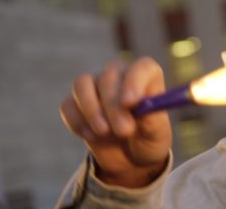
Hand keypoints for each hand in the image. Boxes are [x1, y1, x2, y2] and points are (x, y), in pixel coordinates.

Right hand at [60, 57, 171, 187]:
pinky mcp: (76, 102)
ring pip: (82, 84)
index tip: (130, 103)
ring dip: (91, 111)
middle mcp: (120, 75)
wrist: (130, 158)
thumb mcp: (157, 134)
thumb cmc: (148, 139)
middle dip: (113, 106)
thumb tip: (141, 104)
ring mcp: (96, 85)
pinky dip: (77, 122)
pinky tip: (92, 136)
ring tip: (104, 133)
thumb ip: (152, 118)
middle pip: (109, 76)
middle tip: (124, 131)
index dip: (134, 81)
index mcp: (147, 77)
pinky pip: (68, 105)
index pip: (142, 67)